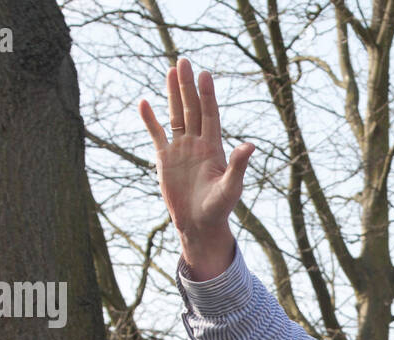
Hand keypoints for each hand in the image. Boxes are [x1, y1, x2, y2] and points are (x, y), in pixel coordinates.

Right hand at [138, 58, 252, 279]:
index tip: (204, 74)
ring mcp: (180, 150)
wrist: (199, 225)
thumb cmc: (219, 209)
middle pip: (192, 108)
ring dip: (173, 94)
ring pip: (176, 116)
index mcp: (213, 148)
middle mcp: (197, 144)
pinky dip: (150, 120)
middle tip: (183, 61)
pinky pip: (156, 134)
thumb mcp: (231, 187)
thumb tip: (250, 145)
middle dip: (188, 86)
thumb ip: (238, 165)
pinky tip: (144, 102)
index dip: (207, 95)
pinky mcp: (165, 159)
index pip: (210, 115)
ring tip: (170, 71)